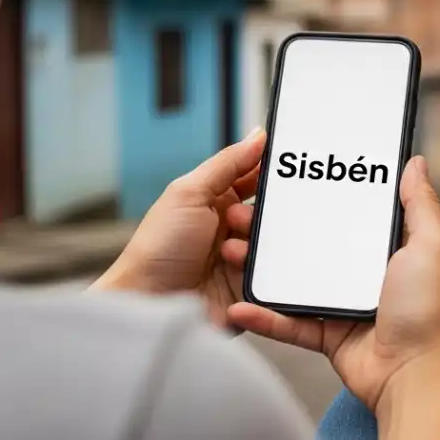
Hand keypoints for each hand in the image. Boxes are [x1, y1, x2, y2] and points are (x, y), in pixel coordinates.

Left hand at [92, 129, 264, 328]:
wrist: (148, 303)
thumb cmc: (158, 248)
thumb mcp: (189, 193)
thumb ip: (227, 163)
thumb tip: (257, 136)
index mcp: (214, 200)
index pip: (253, 177)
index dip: (270, 171)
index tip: (290, 164)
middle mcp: (230, 227)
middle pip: (269, 210)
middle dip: (264, 211)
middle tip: (241, 217)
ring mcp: (241, 257)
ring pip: (274, 241)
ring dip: (255, 241)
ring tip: (229, 249)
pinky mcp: (250, 286)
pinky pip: (274, 272)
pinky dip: (260, 267)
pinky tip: (235, 267)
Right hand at [226, 156, 439, 410]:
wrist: (417, 375)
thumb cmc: (430, 311)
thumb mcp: (432, 245)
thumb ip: (420, 205)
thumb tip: (415, 163)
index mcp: (390, 249)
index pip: (351, 215)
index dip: (324, 196)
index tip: (290, 179)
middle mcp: (366, 274)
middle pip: (314, 245)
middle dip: (278, 230)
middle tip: (246, 214)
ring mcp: (345, 305)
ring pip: (294, 281)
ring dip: (261, 269)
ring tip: (230, 250)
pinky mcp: (328, 336)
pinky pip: (290, 323)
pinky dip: (264, 318)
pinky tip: (238, 305)